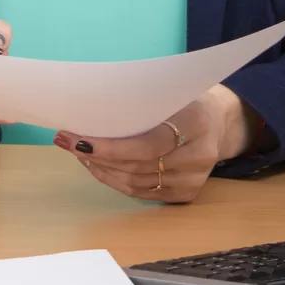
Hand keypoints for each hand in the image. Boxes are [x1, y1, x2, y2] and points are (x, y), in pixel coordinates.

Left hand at [55, 85, 252, 203]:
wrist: (218, 122)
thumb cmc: (184, 99)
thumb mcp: (168, 90)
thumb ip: (138, 102)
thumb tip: (88, 107)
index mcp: (197, 122)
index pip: (149, 144)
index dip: (112, 146)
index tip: (78, 139)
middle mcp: (200, 156)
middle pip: (139, 166)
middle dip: (98, 156)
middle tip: (66, 141)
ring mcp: (194, 179)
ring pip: (136, 182)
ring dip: (102, 169)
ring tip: (77, 151)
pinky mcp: (187, 194)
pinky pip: (142, 193)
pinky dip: (115, 181)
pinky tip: (97, 166)